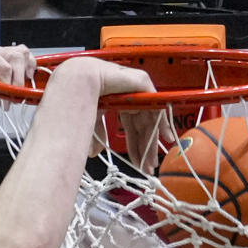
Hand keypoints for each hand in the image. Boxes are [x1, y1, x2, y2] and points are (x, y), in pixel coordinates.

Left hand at [0, 43, 36, 135]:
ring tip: (17, 91)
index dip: (3, 71)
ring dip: (24, 74)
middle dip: (16, 76)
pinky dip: (30, 74)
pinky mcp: (10, 74)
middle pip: (15, 54)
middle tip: (10, 93)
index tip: (2, 87)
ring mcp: (2, 64)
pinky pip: (27, 65)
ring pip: (23, 57)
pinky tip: (23, 86)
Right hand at [57, 57, 175, 172]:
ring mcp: (139, 91)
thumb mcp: (91, 120)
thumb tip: (94, 153)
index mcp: (120, 104)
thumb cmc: (82, 94)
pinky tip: (166, 137)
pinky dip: (163, 123)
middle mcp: (132, 98)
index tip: (137, 162)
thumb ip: (96, 135)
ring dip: (152, 142)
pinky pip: (157, 107)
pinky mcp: (144, 85)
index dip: (134, 146)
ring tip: (152, 160)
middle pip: (143, 127)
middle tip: (147, 167)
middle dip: (144, 149)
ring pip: (151, 120)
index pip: (132, 128)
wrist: (81, 80)